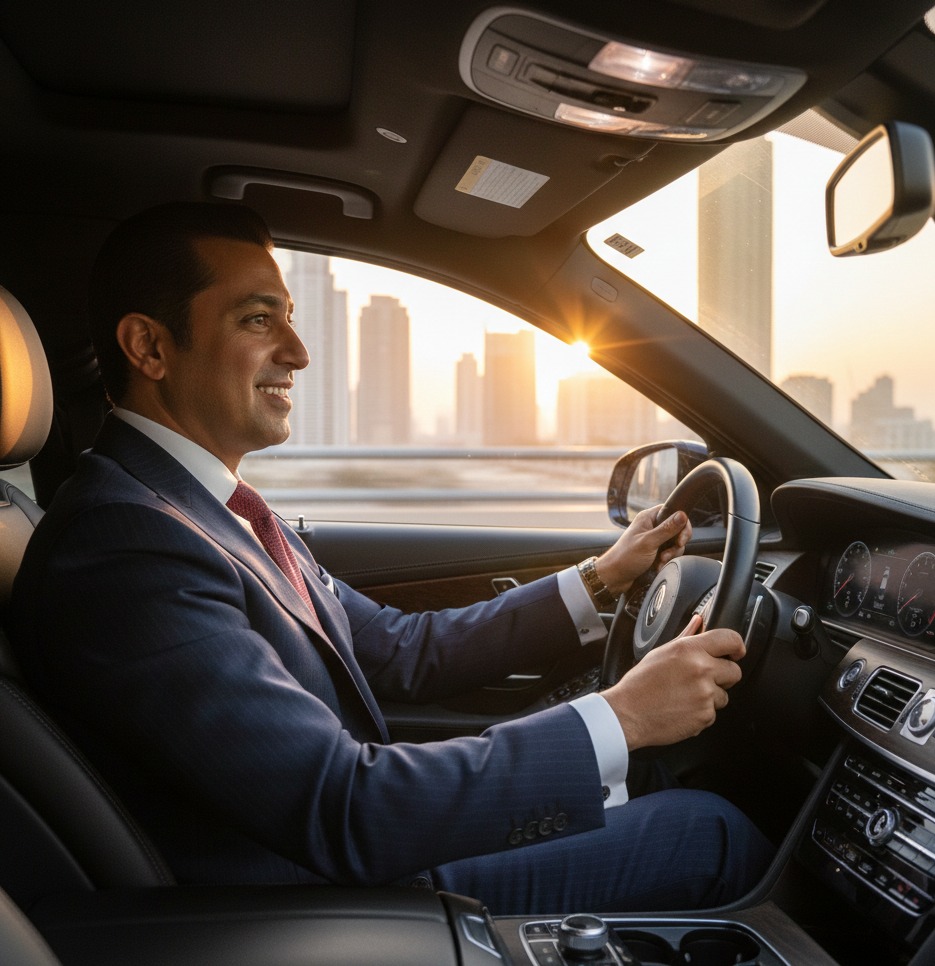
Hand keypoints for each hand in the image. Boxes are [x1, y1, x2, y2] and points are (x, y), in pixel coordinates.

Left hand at [595, 504, 691, 597]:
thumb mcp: (648, 542)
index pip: (673, 512)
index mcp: (648, 518)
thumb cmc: (625, 557)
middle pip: (677, 530)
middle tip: (667, 553)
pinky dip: (666, 561)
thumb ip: (666, 529)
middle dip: (676, 544)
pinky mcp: (654, 551)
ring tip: (659, 561)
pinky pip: (669, 554)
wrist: (615, 577)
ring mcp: (653, 539)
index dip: (681, 524)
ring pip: (674, 544)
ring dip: (670, 555)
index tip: (680, 539)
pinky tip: (657, 566)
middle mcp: (651, 526)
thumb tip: (682, 515)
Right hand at [600, 615, 744, 749]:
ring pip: (724, 695)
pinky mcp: (705, 716)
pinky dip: (701, 713)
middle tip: (701, 679)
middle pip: (735, 671)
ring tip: (685, 696)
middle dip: (723, 676)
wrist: (628, 714)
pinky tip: (682, 709)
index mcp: (689, 649)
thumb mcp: (661, 652)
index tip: (736, 652)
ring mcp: (705, 694)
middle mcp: (701, 669)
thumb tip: (698, 622)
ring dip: (710, 697)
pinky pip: (713, 714)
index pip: (730, 639)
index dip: (737, 646)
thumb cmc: (640, 684)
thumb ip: (686, 637)